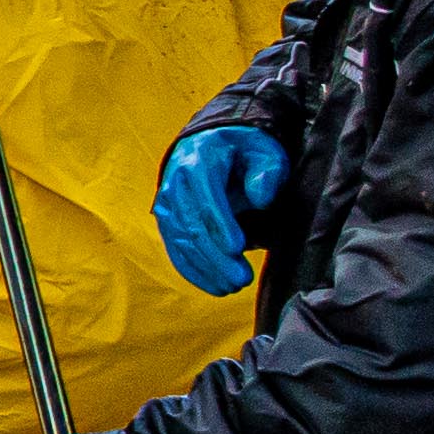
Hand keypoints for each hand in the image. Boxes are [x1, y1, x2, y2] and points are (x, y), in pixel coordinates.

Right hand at [154, 122, 288, 293]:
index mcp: (198, 160)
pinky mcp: (166, 221)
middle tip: (242, 278)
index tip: (238, 247)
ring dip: (206, 268)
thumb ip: (268, 173)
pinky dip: (193, 271)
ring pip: (182, 242)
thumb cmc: (244, 152)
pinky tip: (214, 286)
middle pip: (192, 225)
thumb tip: (261, 199)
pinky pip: (175, 250)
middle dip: (216, 256)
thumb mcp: (264, 153)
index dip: (220, 224)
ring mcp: (166, 203)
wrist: (210, 146)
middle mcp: (175, 183)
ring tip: (233, 286)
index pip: (206, 197)